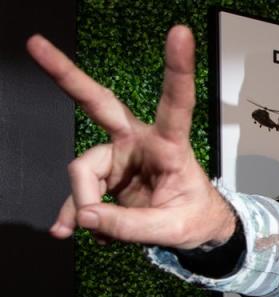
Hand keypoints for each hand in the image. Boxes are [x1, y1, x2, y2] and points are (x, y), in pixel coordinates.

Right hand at [26, 26, 234, 248]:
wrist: (194, 230)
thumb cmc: (194, 218)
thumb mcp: (172, 229)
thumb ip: (129, 226)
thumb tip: (85, 216)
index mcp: (170, 146)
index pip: (176, 104)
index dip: (177, 70)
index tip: (181, 33)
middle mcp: (139, 143)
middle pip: (99, 103)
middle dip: (67, 75)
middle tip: (35, 44)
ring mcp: (119, 157)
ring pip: (83, 170)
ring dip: (84, 202)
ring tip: (96, 231)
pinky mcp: (105, 174)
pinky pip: (80, 192)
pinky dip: (76, 213)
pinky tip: (73, 229)